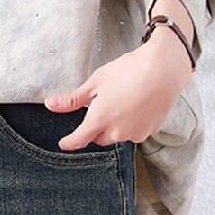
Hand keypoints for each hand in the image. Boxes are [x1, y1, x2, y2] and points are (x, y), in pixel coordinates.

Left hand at [44, 27, 194, 148]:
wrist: (163, 70)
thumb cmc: (128, 72)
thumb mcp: (96, 82)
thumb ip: (73, 99)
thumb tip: (51, 105)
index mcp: (100, 119)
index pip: (80, 139)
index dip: (70, 142)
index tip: (64, 143)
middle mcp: (117, 132)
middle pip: (99, 137)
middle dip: (96, 126)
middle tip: (101, 105)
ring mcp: (135, 133)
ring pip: (117, 134)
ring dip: (115, 124)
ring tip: (122, 99)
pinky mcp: (150, 131)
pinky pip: (134, 131)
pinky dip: (131, 122)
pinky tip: (136, 104)